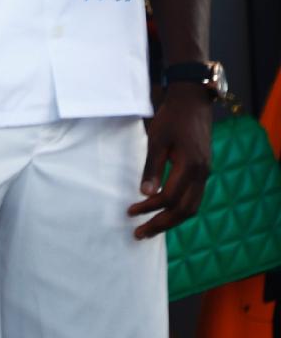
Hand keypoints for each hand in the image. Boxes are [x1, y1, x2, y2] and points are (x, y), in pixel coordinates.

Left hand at [128, 84, 213, 239]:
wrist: (193, 103)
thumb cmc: (172, 119)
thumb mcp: (157, 139)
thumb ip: (152, 167)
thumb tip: (145, 193)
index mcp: (191, 166)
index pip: (171, 198)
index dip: (150, 208)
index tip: (130, 212)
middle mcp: (202, 174)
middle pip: (184, 210)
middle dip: (161, 224)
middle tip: (139, 234)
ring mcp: (205, 174)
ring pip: (192, 207)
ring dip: (171, 221)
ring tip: (150, 229)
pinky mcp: (203, 172)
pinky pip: (194, 199)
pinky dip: (180, 210)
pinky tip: (164, 213)